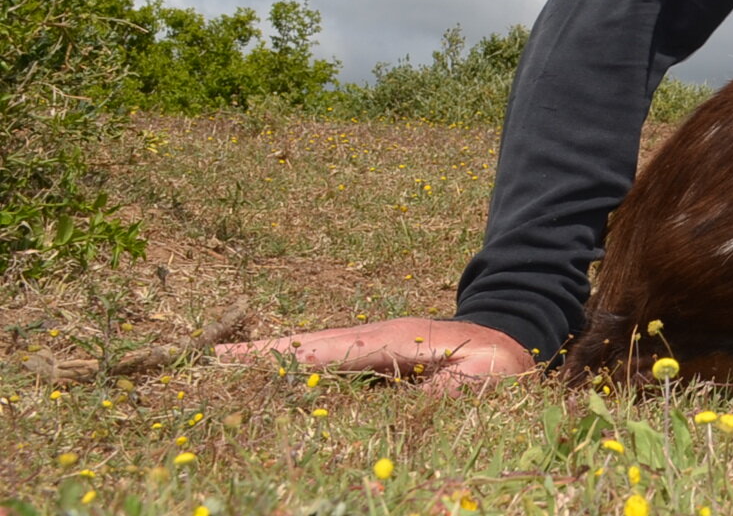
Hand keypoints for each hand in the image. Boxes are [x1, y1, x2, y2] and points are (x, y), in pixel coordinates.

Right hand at [216, 317, 535, 390]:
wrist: (514, 340)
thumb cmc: (501, 367)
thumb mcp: (482, 383)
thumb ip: (444, 396)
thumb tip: (406, 409)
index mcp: (396, 340)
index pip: (330, 351)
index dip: (286, 358)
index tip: (237, 362)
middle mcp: (375, 336)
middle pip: (308, 345)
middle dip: (260, 353)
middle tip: (205, 359)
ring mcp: (372, 343)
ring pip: (313, 350)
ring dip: (270, 357)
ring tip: (217, 364)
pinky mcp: (373, 357)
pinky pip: (326, 360)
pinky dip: (292, 363)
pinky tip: (265, 376)